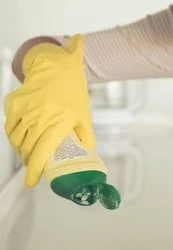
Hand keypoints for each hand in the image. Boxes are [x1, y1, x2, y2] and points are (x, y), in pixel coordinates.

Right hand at [4, 35, 94, 186]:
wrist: (57, 66)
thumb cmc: (73, 93)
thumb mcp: (84, 115)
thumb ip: (85, 137)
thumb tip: (86, 156)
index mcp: (60, 121)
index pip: (43, 151)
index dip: (35, 169)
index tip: (31, 182)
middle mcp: (41, 117)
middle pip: (28, 149)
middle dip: (29, 161)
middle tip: (34, 166)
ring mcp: (26, 110)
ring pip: (17, 140)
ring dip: (21, 150)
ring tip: (28, 153)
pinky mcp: (15, 104)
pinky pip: (10, 128)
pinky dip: (14, 137)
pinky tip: (23, 138)